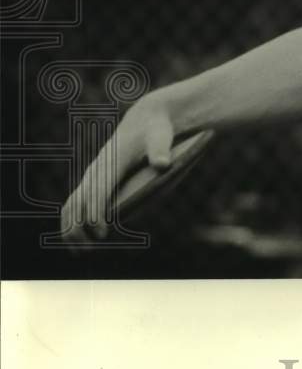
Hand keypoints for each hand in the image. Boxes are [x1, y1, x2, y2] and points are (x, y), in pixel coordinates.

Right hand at [60, 93, 175, 241]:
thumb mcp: (162, 136)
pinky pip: (76, 200)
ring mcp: (93, 173)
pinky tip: (78, 236)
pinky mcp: (95, 178)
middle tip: (89, 250)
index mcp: (112, 161)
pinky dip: (72, 219)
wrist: (147, 118)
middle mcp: (98, 168)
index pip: (99, 191)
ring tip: (80, 251)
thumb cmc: (157, 129)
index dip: (97, 213)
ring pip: (73, 203)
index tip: (102, 234)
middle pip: (80, 201)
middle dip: (80, 227)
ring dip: (71, 227)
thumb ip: (161, 149)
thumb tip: (163, 164)